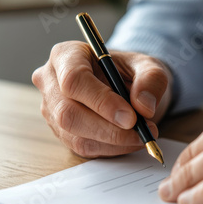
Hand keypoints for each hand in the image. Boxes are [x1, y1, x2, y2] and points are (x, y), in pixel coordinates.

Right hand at [32, 41, 172, 157]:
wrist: (126, 85)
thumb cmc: (130, 70)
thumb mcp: (149, 66)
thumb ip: (151, 79)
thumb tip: (144, 106)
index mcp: (66, 55)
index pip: (74, 80)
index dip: (101, 101)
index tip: (131, 116)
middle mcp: (51, 82)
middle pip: (68, 112)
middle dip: (108, 128)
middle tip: (140, 131)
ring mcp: (52, 109)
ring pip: (74, 134)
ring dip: (113, 141)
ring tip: (141, 136)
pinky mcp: (62, 132)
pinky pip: (82, 147)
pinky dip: (111, 148)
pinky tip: (130, 141)